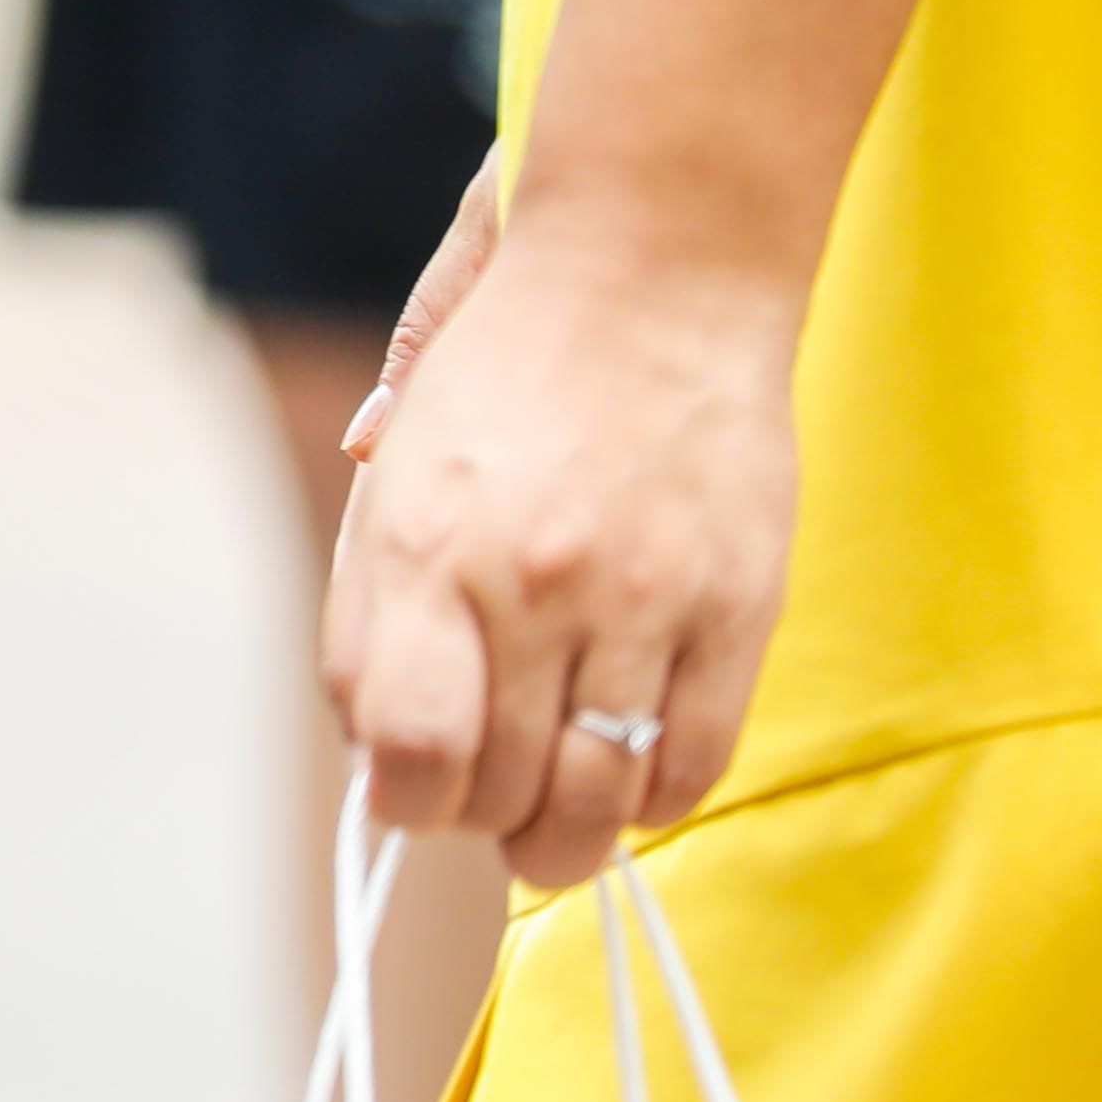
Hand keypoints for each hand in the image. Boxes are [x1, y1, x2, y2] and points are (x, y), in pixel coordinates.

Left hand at [322, 165, 804, 891]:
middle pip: (494, 788)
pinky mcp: (737, 606)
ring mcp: (637, 599)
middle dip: (480, 819)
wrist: (656, 268)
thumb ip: (373, 580)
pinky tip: (635, 777)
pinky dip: (657, 798)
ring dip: (569, 833)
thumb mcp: (401, 458)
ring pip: (597, 797)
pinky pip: (695, 761)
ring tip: (560, 817)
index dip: (401, 794)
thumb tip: (364, 712)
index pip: (397, 743)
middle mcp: (520, 583)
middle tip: (489, 799)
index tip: (412, 787)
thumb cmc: (514, 358)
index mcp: (417, 544)